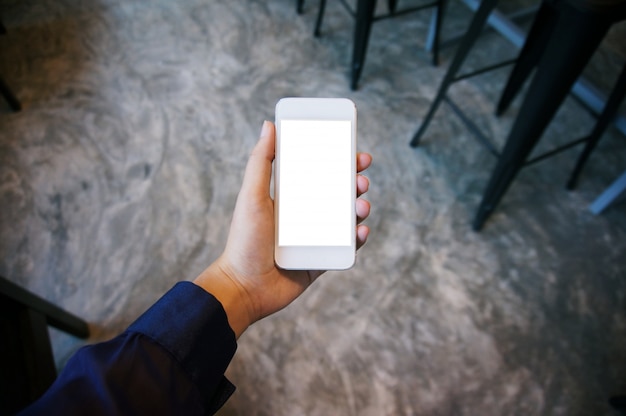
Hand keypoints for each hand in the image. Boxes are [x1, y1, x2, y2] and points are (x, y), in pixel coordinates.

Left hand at [194, 121, 371, 336]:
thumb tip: (269, 125)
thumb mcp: (252, 196)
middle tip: (362, 178)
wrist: (244, 288)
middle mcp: (304, 216)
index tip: (354, 151)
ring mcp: (314, 238)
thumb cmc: (243, 241)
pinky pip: (346, 247)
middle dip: (355, 182)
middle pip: (338, 193)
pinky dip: (358, 238)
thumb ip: (260, 162)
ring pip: (346, 218)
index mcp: (289, 197)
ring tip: (362, 205)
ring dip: (360, 207)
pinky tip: (361, 231)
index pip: (319, 172)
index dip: (338, 161)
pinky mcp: (322, 260)